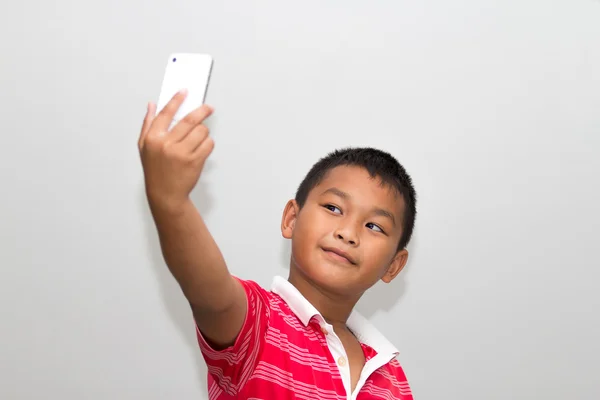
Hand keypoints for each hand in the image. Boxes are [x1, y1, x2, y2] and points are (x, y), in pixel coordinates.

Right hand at [138, 90, 213, 211]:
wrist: (165, 194)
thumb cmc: (155, 170)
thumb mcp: (144, 147)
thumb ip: (148, 124)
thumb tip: (152, 105)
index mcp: (153, 139)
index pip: (166, 113)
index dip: (176, 100)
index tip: (184, 92)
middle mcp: (167, 145)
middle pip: (189, 120)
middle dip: (201, 111)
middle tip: (208, 108)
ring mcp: (181, 153)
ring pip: (201, 132)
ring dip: (204, 132)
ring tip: (199, 138)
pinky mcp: (194, 162)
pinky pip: (208, 144)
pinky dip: (208, 144)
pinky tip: (201, 149)